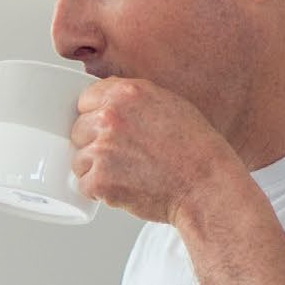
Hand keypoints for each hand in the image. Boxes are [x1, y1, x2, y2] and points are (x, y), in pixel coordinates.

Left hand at [71, 76, 240, 225]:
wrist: (206, 184)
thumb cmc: (195, 149)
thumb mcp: (169, 105)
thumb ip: (133, 101)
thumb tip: (105, 104)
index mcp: (126, 93)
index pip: (85, 100)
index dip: (95, 116)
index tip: (109, 129)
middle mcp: (110, 118)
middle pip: (78, 130)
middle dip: (95, 143)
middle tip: (124, 155)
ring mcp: (102, 149)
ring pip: (79, 159)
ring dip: (96, 168)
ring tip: (129, 172)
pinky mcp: (99, 180)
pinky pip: (83, 185)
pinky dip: (100, 190)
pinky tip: (126, 186)